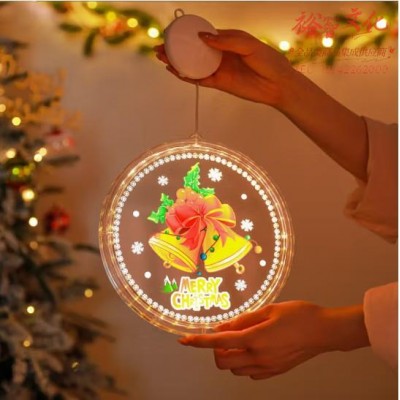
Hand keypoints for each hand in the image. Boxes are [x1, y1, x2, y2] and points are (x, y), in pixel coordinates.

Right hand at [154, 29, 294, 107]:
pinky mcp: (219, 83)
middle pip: (193, 51)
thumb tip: (202, 37)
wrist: (278, 85)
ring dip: (178, 63)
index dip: (187, 33)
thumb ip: (226, 41)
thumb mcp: (248, 45)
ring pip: (193, 65)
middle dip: (176, 49)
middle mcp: (220, 54)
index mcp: (227, 40)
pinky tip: (176, 72)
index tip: (172, 32)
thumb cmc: (268, 61)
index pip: (202, 35)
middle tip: (160, 48)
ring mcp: (219, 69)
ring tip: (162, 59)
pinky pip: (200, 79)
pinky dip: (188, 76)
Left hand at [179, 301, 368, 379]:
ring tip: (240, 339)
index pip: (218, 342)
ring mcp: (267, 368)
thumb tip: (222, 326)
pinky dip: (243, 363)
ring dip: (229, 356)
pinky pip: (249, 373)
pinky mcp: (275, 372)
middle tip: (224, 334)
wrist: (324, 331)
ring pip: (234, 369)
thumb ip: (243, 319)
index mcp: (254, 338)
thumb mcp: (269, 310)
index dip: (198, 342)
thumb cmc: (299, 315)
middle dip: (215, 349)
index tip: (184, 340)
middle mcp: (258, 357)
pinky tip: (253, 349)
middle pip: (222, 361)